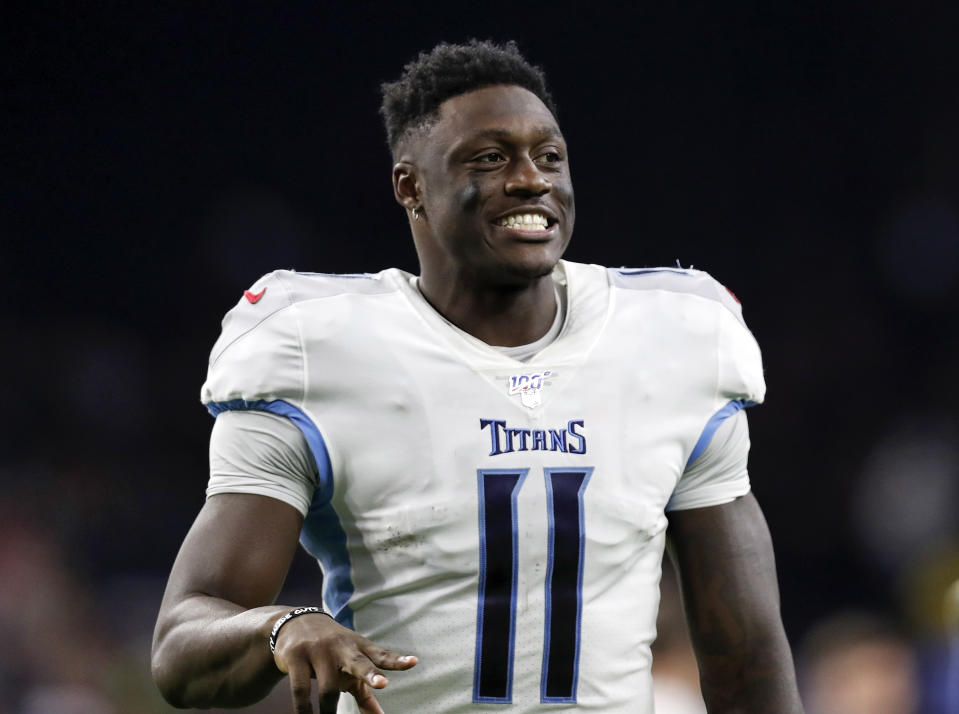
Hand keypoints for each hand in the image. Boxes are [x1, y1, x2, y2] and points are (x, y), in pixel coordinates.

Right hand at [272, 612, 417, 713]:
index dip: (397, 660)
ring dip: (328, 710)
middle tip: (383, 683)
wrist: (295, 624)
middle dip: (370, 674)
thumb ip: (366, 692)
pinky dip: (304, 708)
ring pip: (328, 687)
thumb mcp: (350, 668)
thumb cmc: (332, 653)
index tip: (414, 662)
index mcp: (359, 648)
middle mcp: (342, 648)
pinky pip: (301, 689)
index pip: (381, 655)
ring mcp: (319, 650)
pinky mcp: (296, 656)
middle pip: (359, 663)